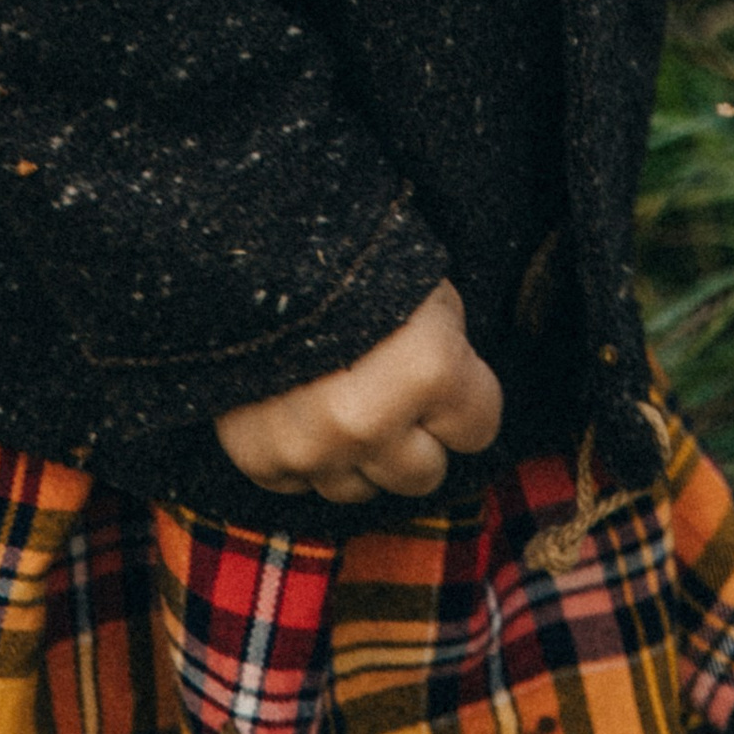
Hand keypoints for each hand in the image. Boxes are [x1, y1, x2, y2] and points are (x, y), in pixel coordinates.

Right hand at [212, 279, 503, 504]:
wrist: (254, 244)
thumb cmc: (359, 261)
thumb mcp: (431, 292)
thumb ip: (452, 357)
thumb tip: (458, 406)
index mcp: (426, 370)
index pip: (479, 429)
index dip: (464, 396)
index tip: (442, 369)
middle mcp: (370, 422)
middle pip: (424, 473)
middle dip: (415, 434)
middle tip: (391, 384)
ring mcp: (312, 448)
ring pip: (364, 489)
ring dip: (360, 452)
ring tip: (343, 391)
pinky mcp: (261, 459)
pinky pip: (305, 486)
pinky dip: (307, 455)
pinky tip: (302, 405)